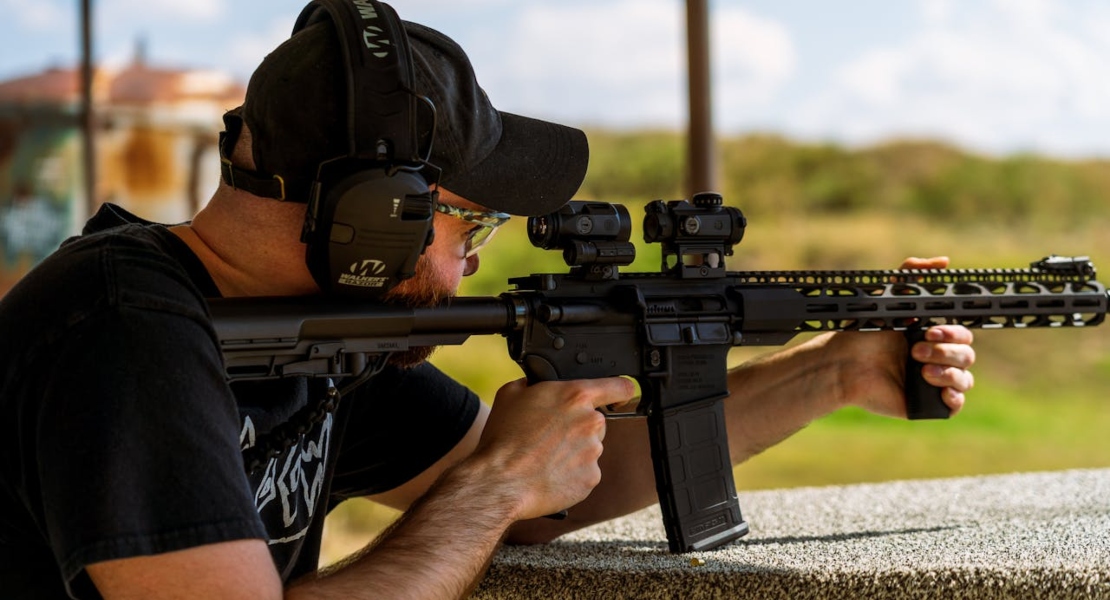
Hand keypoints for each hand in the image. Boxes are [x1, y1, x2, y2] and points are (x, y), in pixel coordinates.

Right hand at [467, 377, 636, 520]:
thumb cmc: (503, 438)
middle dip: (578, 427)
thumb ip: (536, 384)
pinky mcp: (591, 478)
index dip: (620, 391)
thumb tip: (540, 385)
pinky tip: (549, 473)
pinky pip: (585, 472)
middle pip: (596, 421)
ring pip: (589, 447)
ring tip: (544, 457)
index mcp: (575, 396)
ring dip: (573, 451)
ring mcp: (593, 452)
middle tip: (551, 436)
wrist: (499, 481)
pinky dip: (571, 474)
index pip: (619, 387)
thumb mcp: (511, 393)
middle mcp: (590, 422)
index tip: (619, 396)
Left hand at [827, 256, 975, 417]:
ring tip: (921, 370)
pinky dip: (954, 398)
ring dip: (949, 373)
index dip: (952, 332)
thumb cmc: (862, 332)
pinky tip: (941, 391)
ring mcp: (933, 381)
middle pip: (967, 355)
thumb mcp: (887, 297)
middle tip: (915, 350)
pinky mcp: (926, 404)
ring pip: (965, 379)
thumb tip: (943, 261)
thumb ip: (912, 274)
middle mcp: (936, 358)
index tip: (930, 331)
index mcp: (933, 335)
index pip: (963, 333)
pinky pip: (955, 404)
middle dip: (946, 352)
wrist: (842, 365)